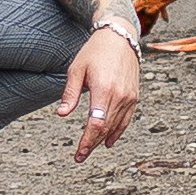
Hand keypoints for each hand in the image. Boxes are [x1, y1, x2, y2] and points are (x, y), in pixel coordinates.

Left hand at [58, 24, 140, 158]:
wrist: (120, 38)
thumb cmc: (94, 52)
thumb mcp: (77, 69)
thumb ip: (70, 93)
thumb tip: (61, 114)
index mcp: (104, 88)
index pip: (96, 123)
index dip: (87, 141)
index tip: (78, 153)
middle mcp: (119, 95)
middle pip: (106, 128)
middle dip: (92, 144)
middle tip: (80, 156)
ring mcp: (129, 97)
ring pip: (116, 126)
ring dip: (103, 140)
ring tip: (89, 149)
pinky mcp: (134, 96)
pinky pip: (126, 120)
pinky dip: (118, 132)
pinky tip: (108, 141)